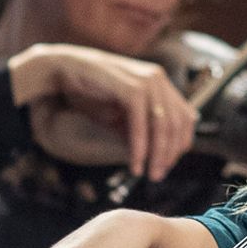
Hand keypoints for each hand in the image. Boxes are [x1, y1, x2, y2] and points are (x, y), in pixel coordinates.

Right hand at [11, 44, 196, 178]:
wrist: (61, 71)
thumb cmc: (89, 92)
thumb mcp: (120, 115)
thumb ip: (141, 128)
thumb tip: (161, 153)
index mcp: (159, 82)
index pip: (186, 117)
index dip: (180, 144)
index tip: (167, 165)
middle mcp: (157, 78)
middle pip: (178, 122)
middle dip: (170, 154)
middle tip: (158, 176)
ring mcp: (145, 80)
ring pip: (163, 124)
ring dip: (157, 154)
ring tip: (149, 174)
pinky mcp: (130, 87)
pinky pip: (142, 123)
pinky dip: (140, 147)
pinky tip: (135, 164)